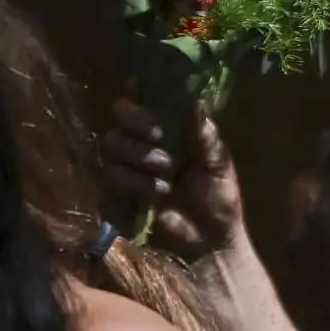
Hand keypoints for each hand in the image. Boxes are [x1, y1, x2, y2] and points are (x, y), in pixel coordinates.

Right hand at [99, 97, 245, 258]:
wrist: (208, 243)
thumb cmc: (219, 200)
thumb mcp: (219, 166)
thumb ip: (205, 137)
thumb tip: (197, 102)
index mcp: (175, 125)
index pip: (148, 94)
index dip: (140, 87)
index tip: (144, 89)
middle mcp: (148, 138)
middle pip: (119, 112)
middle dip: (136, 121)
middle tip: (159, 136)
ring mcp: (131, 162)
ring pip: (111, 142)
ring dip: (137, 154)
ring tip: (166, 171)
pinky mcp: (120, 188)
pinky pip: (110, 173)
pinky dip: (133, 180)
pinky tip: (157, 193)